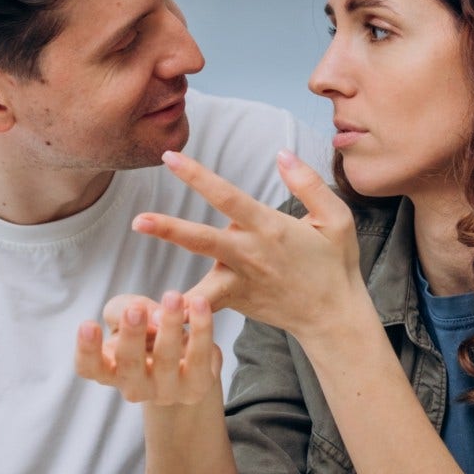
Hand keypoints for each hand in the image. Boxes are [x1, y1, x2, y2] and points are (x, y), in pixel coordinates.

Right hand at [76, 290, 222, 405]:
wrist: (183, 358)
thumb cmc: (144, 333)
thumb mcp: (125, 313)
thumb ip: (126, 309)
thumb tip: (152, 316)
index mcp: (109, 369)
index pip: (89, 368)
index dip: (86, 350)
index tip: (88, 324)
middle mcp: (134, 386)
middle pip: (129, 365)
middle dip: (132, 336)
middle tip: (135, 309)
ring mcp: (166, 392)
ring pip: (166, 360)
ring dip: (169, 326)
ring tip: (173, 297)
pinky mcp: (196, 387)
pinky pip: (200, 357)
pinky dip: (201, 329)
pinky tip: (200, 304)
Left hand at [133, 149, 363, 338]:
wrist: (333, 317)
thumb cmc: (335, 264)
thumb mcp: (336, 218)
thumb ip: (308, 183)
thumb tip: (281, 153)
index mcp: (270, 228)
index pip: (228, 196)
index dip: (197, 176)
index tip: (169, 158)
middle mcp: (252, 255)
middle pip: (204, 240)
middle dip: (170, 230)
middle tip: (139, 221)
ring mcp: (242, 282)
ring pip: (201, 279)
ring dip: (172, 280)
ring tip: (137, 296)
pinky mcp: (236, 301)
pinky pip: (205, 303)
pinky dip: (184, 310)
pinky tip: (157, 320)